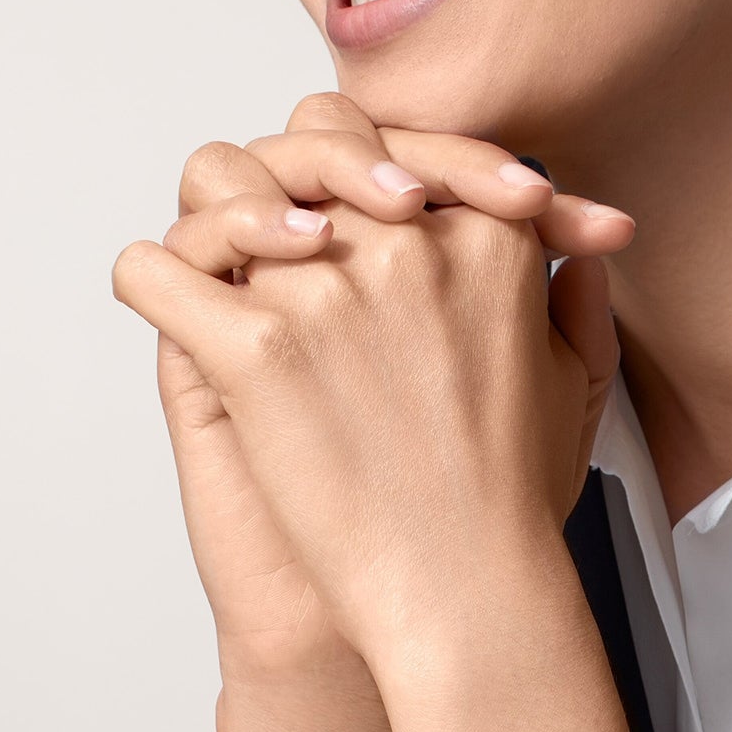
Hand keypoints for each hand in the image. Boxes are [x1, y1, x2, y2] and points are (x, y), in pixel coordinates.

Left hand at [114, 93, 625, 679]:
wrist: (465, 592)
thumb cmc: (513, 502)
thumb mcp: (577, 383)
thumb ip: (577, 298)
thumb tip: (579, 246)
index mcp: (489, 237)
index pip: (400, 139)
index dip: (372, 169)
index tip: (366, 214)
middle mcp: (408, 243)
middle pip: (308, 139)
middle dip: (295, 176)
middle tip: (291, 236)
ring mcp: (326, 291)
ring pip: (220, 184)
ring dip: (218, 218)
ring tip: (230, 271)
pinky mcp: (255, 350)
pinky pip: (155, 270)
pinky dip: (152, 285)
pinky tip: (178, 312)